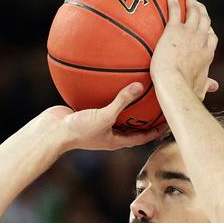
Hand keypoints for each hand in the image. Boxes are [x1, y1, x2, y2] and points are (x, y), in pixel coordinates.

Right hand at [40, 83, 168, 151]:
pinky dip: (109, 96)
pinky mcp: (87, 115)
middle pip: (133, 126)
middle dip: (146, 118)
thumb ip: (122, 101)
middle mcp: (109, 134)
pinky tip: (112, 82)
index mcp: (117, 141)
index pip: (143, 137)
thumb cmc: (79, 131)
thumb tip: (139, 85)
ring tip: (141, 91)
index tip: (171, 120)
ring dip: (128, 106)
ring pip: (118, 115)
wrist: (52, 132)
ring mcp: (98, 125)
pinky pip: (102, 104)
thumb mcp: (105, 116)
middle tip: (160, 104)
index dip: (158, 130)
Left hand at [150, 0, 218, 99]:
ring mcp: (189, 33)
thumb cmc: (184, 91)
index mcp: (207, 54)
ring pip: (194, 11)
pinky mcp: (174, 29)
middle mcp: (201, 40)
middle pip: (205, 21)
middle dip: (203, 11)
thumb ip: (206, 87)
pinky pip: (175, 9)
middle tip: (198, 4)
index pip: (211, 38)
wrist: (174, 84)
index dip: (209, 31)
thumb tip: (214, 87)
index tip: (206, 28)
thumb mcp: (199, 90)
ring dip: (191, 1)